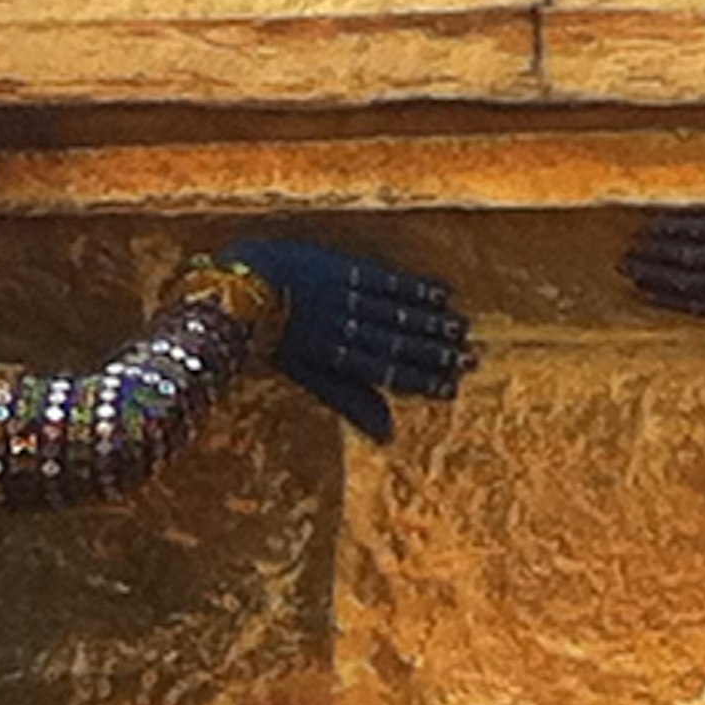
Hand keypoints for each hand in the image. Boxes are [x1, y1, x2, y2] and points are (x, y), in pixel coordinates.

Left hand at [216, 239, 470, 442]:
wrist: (231, 287)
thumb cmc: (262, 333)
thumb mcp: (302, 375)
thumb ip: (347, 400)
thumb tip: (388, 436)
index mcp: (334, 357)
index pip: (388, 372)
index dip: (422, 380)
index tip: (454, 388)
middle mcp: (345, 328)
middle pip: (399, 343)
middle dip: (437, 352)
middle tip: (473, 359)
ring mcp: (343, 297)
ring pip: (396, 314)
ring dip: (433, 322)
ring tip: (464, 329)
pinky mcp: (340, 268)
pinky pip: (385, 279)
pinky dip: (415, 287)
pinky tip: (442, 292)